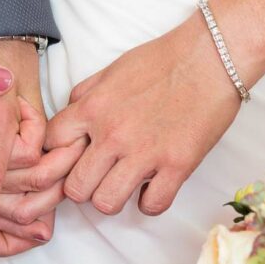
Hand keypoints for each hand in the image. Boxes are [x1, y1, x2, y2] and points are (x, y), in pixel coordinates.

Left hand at [44, 16, 241, 215]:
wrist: (211, 57)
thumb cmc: (164, 60)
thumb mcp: (112, 70)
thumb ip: (85, 95)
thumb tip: (70, 116)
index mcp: (93, 108)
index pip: (52, 146)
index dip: (59, 155)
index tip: (75, 156)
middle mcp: (113, 134)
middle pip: (75, 188)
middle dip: (84, 186)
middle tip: (99, 177)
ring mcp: (145, 153)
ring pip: (106, 204)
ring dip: (113, 198)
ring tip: (125, 184)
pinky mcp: (177, 166)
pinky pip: (151, 206)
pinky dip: (150, 202)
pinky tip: (154, 185)